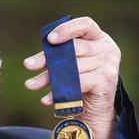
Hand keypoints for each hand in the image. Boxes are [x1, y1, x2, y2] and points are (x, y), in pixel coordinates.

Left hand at [24, 16, 119, 138]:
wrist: (96, 114)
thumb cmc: (80, 85)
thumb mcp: (71, 66)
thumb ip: (59, 57)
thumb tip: (33, 61)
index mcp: (99, 38)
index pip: (85, 25)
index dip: (67, 29)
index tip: (49, 40)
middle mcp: (107, 48)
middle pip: (74, 48)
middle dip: (48, 58)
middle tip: (28, 65)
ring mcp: (109, 63)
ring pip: (73, 67)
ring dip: (49, 77)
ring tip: (32, 85)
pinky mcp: (106, 80)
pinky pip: (78, 82)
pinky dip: (60, 91)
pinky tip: (47, 99)